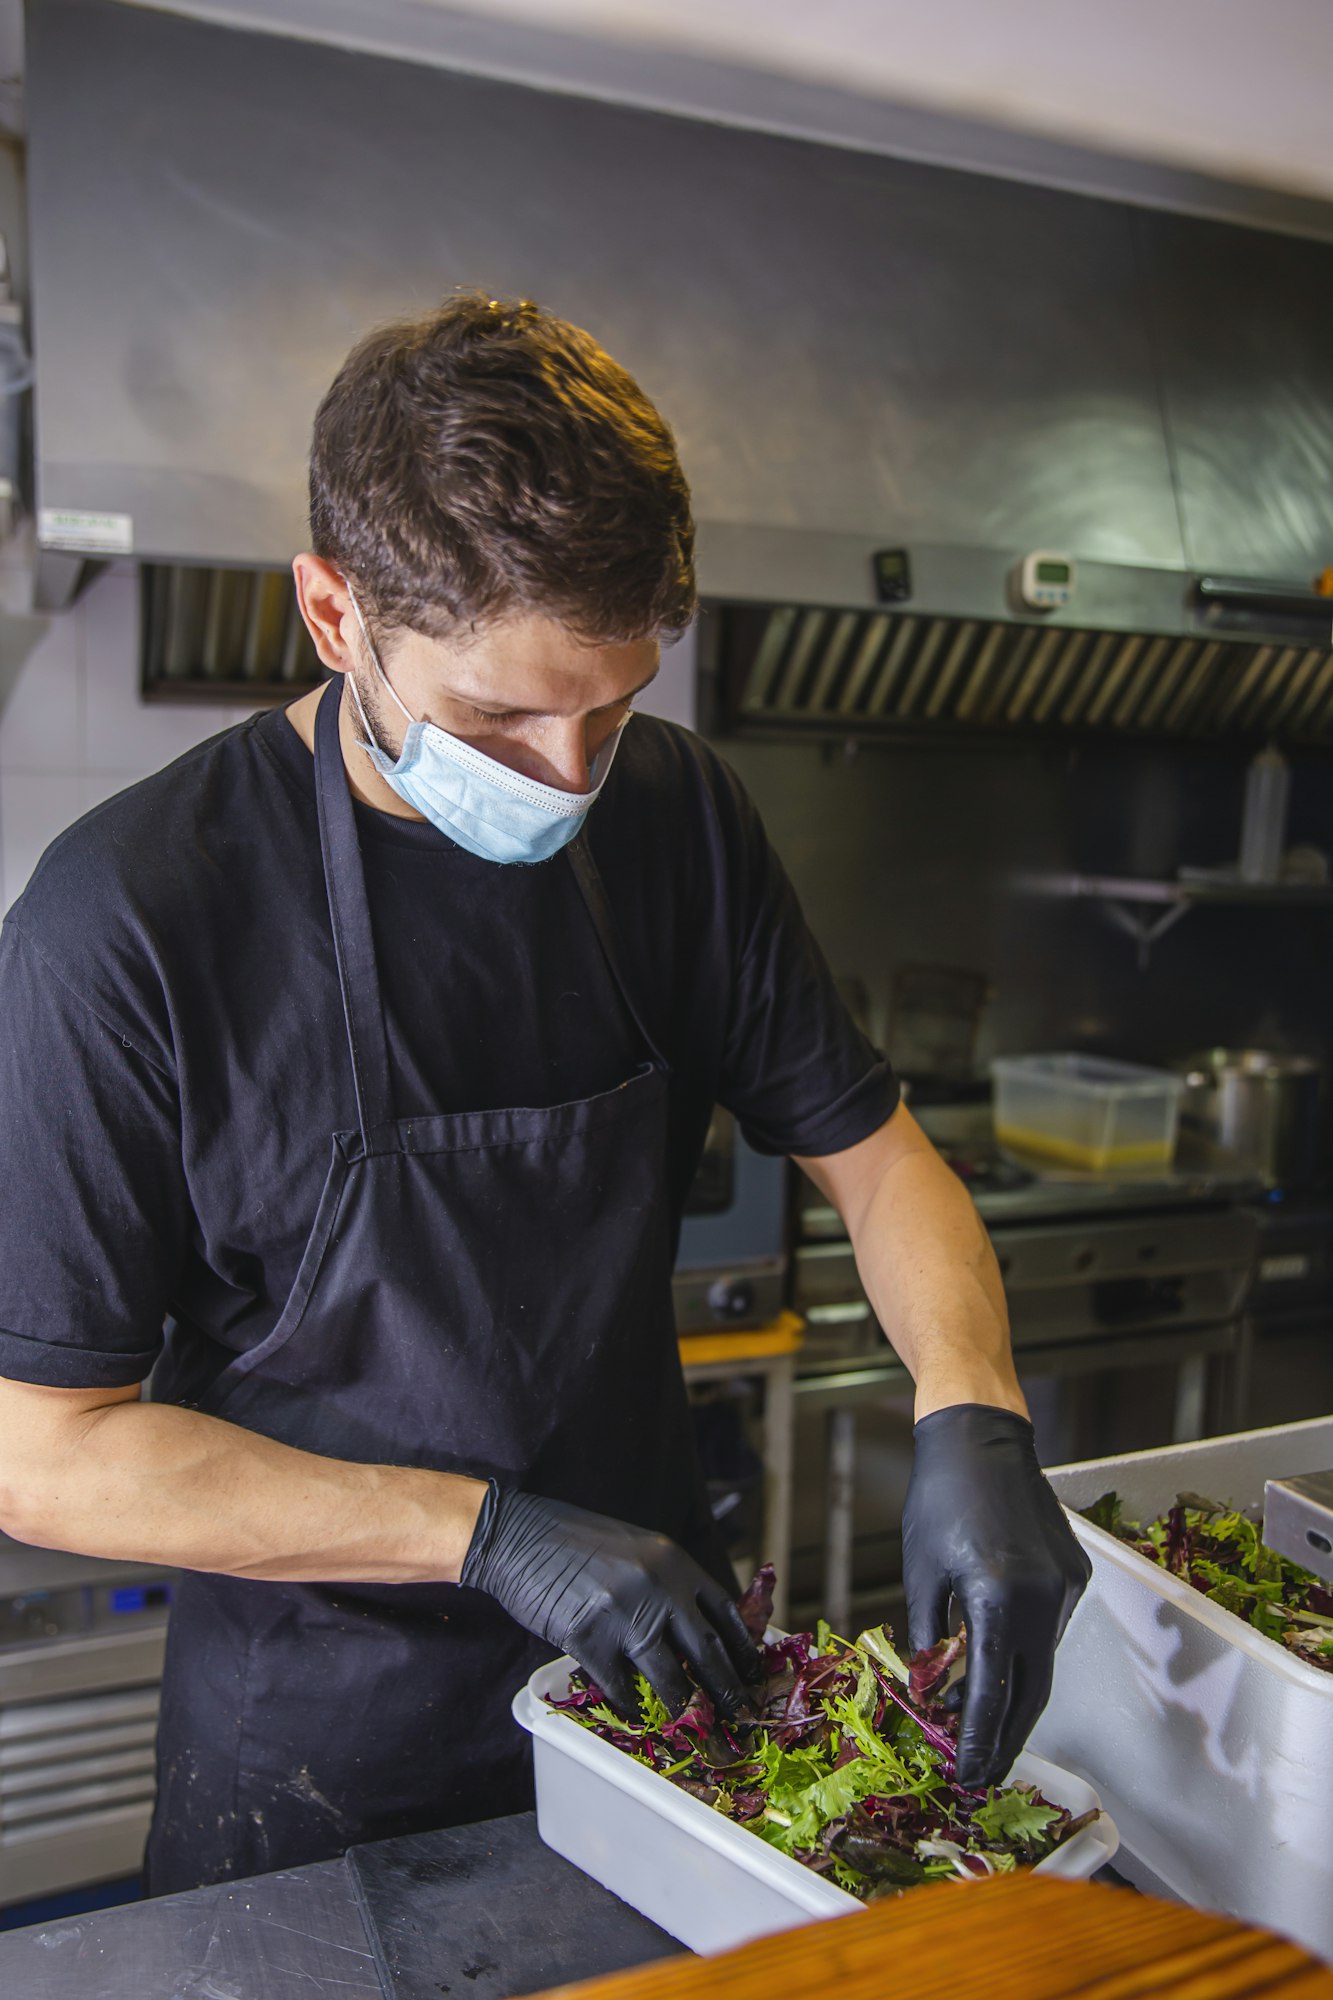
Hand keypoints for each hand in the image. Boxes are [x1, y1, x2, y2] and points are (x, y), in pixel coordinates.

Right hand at [461, 1486, 761, 1718]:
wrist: (519, 1535)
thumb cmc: (574, 1541)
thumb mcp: (636, 1549)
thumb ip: (666, 1581)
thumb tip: (694, 1629)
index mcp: (674, 1561)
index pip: (725, 1611)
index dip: (743, 1648)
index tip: (754, 1674)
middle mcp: (658, 1588)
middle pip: (708, 1651)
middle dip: (728, 1689)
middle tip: (739, 1715)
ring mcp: (625, 1616)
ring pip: (670, 1677)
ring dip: (683, 1706)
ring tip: (690, 1723)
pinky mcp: (590, 1641)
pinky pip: (621, 1688)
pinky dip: (632, 1706)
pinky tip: (635, 1715)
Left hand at [901, 1404, 1090, 1788]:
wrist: (980, 1438)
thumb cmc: (941, 1499)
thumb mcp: (922, 1573)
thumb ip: (931, 1638)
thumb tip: (936, 1693)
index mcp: (999, 1600)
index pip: (990, 1693)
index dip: (980, 1740)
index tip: (971, 1775)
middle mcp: (1044, 1599)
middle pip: (1031, 1693)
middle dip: (1007, 1738)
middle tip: (987, 1773)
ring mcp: (1066, 1588)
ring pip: (1044, 1662)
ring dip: (1017, 1697)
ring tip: (988, 1729)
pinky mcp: (1075, 1575)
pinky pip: (1051, 1630)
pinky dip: (1028, 1654)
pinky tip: (1005, 1667)